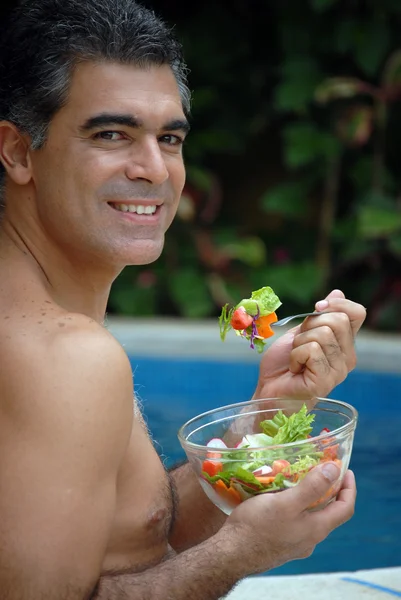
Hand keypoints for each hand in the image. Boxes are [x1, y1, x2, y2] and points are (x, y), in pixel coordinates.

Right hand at [223, 462, 355, 574]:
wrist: (231, 553)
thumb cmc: (257, 526)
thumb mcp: (286, 502)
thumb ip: (312, 487)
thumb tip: (334, 470)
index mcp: (316, 529)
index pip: (345, 508)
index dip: (349, 488)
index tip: (345, 470)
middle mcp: (310, 539)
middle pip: (329, 513)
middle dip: (330, 490)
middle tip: (322, 469)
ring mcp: (295, 543)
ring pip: (311, 517)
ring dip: (311, 497)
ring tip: (299, 478)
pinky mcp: (280, 543)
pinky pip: (296, 521)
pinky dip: (296, 506)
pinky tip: (280, 496)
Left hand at [253, 290, 365, 400]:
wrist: (269, 389)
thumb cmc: (284, 364)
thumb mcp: (301, 332)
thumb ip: (319, 317)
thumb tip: (336, 293)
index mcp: (344, 343)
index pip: (357, 313)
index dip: (337, 304)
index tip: (317, 307)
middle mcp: (347, 357)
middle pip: (337, 320)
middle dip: (309, 325)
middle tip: (299, 344)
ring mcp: (338, 371)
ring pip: (322, 334)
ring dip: (299, 343)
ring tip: (296, 359)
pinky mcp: (325, 380)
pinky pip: (312, 350)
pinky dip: (295, 355)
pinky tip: (294, 369)